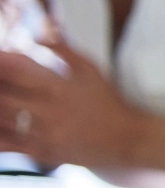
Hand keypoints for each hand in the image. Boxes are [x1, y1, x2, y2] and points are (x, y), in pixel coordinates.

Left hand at [0, 38, 147, 167]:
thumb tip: (37, 35)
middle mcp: (50, 109)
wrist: (128, 138)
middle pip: (4, 95)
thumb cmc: (108, 101)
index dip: (1, 61)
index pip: (18, 69)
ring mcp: (45, 132)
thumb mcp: (91, 69)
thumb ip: (63, 49)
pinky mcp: (43, 152)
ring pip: (3, 119)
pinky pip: (9, 144)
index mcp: (59, 86)